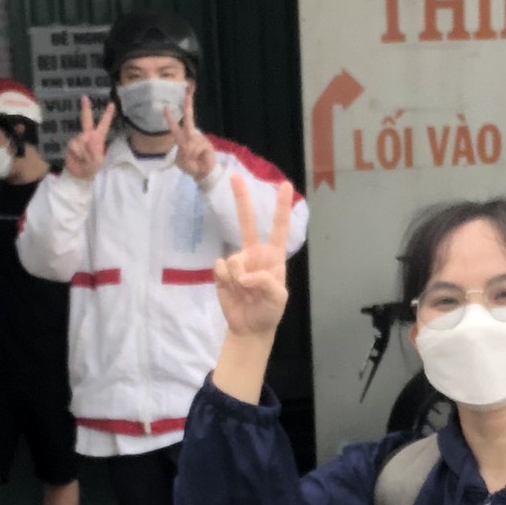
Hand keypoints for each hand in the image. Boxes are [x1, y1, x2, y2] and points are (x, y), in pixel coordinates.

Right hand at [62, 96, 114, 182]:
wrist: (79, 176)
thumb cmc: (92, 169)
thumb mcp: (98, 162)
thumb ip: (95, 151)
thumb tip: (88, 138)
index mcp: (99, 138)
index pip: (104, 125)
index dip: (107, 115)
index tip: (111, 104)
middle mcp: (88, 135)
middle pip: (86, 119)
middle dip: (86, 108)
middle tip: (84, 97)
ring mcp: (79, 139)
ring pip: (81, 139)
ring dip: (84, 152)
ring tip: (85, 160)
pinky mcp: (71, 144)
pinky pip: (74, 145)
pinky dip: (77, 153)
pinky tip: (78, 158)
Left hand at [167, 91, 217, 183]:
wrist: (203, 174)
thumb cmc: (192, 167)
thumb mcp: (182, 161)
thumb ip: (183, 152)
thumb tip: (187, 144)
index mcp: (183, 140)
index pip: (175, 127)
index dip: (170, 118)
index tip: (165, 107)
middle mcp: (191, 136)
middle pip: (189, 118)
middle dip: (188, 105)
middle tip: (187, 91)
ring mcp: (200, 139)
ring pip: (192, 141)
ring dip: (191, 152)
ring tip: (194, 160)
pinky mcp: (207, 143)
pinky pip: (199, 146)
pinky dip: (197, 153)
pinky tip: (200, 157)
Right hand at [215, 170, 294, 343]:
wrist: (248, 328)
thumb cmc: (269, 311)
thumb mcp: (278, 298)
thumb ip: (265, 282)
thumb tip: (243, 276)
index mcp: (273, 256)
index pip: (278, 228)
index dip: (281, 207)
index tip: (285, 185)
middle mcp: (254, 253)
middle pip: (246, 222)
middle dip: (241, 199)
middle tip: (235, 176)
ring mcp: (237, 262)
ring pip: (234, 259)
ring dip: (238, 279)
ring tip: (245, 293)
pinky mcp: (222, 272)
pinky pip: (220, 268)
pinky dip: (226, 281)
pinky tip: (233, 291)